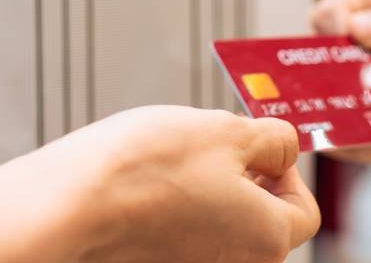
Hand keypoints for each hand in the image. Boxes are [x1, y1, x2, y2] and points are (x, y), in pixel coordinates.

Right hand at [0, 105, 319, 262]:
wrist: (67, 207)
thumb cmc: (143, 171)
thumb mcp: (227, 131)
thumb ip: (273, 139)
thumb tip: (284, 147)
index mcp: (268, 239)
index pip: (303, 210)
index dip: (285, 170)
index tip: (257, 148)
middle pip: (260, 220)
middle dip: (242, 178)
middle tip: (207, 147)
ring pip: (218, 225)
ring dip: (205, 191)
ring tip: (168, 164)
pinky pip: (182, 235)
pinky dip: (173, 210)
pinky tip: (147, 186)